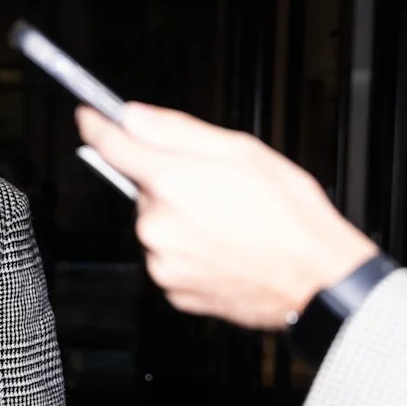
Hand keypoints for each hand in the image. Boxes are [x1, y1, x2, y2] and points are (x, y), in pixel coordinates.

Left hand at [77, 102, 377, 329]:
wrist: (319, 282)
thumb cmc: (291, 216)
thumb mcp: (242, 152)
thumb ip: (177, 131)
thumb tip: (133, 116)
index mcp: (171, 182)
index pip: (112, 145)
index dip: (97, 125)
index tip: (88, 116)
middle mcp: (157, 224)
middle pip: (142, 189)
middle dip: (168, 183)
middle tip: (213, 189)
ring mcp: (162, 261)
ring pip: (155, 225)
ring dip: (179, 219)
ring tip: (226, 223)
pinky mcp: (171, 289)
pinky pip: (167, 258)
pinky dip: (187, 250)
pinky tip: (221, 248)